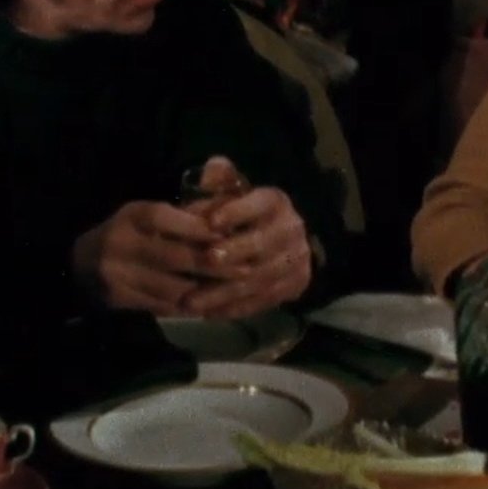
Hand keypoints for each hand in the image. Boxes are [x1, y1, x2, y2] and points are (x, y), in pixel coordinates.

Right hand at [71, 200, 222, 314]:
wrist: (79, 264)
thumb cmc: (126, 232)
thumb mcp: (147, 214)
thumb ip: (184, 215)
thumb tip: (225, 216)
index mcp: (132, 216)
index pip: (167, 218)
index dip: (199, 229)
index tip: (230, 236)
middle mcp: (122, 244)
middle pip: (175, 257)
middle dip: (213, 265)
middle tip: (245, 270)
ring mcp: (118, 275)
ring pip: (172, 286)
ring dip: (206, 291)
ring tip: (234, 290)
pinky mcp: (120, 300)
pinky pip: (162, 306)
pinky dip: (188, 306)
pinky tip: (210, 304)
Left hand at [180, 186, 312, 319]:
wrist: (287, 239)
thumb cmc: (248, 212)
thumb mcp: (236, 189)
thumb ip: (221, 178)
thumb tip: (207, 174)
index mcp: (275, 202)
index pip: (259, 203)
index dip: (236, 212)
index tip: (211, 222)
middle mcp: (290, 230)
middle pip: (262, 244)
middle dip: (234, 252)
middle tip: (206, 261)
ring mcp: (295, 260)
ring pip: (259, 279)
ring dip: (224, 292)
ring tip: (192, 302)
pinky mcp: (294, 286)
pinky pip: (263, 301)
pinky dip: (235, 308)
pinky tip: (209, 314)